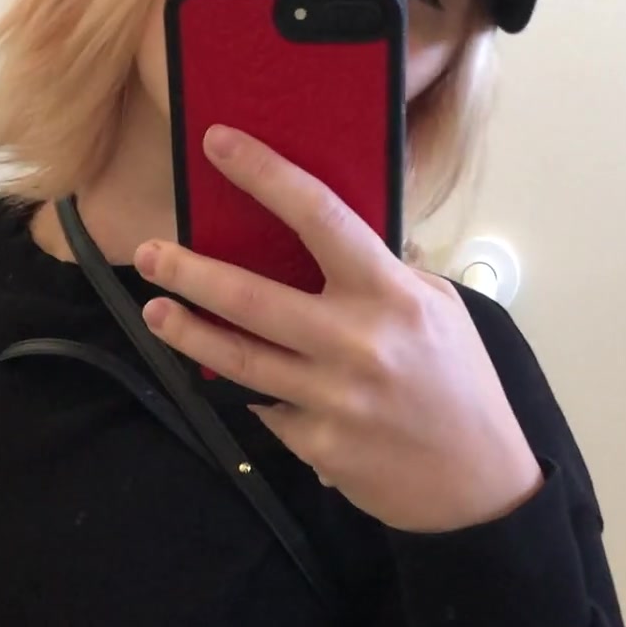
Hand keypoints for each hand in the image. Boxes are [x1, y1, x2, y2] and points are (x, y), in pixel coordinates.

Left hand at [134, 125, 543, 533]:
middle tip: (148, 254)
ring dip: (188, 333)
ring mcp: (333, 398)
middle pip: (252, 298)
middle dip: (190, 273)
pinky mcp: (318, 444)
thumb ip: (387, 274)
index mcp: (390, 294)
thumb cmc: (460, 385)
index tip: (219, 145)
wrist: (477, 481)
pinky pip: (267, 408)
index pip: (319, 217)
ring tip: (155, 312)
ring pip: (239, 359)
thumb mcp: (440, 310)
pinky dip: (251, 392)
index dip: (264, 175)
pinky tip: (233, 380)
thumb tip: (331, 240)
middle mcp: (357, 343)